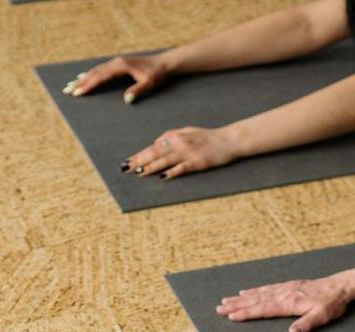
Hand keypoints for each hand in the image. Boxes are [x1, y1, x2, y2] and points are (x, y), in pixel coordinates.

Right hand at [64, 54, 170, 103]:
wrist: (164, 63)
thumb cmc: (158, 74)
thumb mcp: (150, 83)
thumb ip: (138, 90)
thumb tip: (127, 99)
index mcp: (120, 66)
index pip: (100, 77)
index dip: (88, 85)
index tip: (77, 92)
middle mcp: (115, 62)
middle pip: (94, 73)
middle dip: (80, 83)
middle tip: (67, 91)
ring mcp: (116, 62)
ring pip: (95, 70)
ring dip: (82, 78)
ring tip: (70, 85)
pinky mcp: (118, 64)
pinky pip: (100, 69)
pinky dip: (90, 74)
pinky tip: (83, 76)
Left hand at [122, 126, 239, 178]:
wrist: (228, 140)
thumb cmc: (208, 136)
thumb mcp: (187, 131)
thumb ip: (171, 136)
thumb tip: (155, 142)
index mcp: (175, 136)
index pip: (153, 146)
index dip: (139, 154)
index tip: (128, 161)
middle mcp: (179, 144)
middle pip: (155, 153)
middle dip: (139, 161)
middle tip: (126, 168)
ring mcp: (188, 153)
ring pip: (165, 161)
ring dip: (151, 167)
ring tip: (139, 173)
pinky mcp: (197, 162)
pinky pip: (182, 168)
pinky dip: (171, 173)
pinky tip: (162, 178)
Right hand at [216, 275, 352, 331]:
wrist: (340, 286)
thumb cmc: (332, 303)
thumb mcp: (321, 316)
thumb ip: (306, 324)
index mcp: (288, 303)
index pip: (262, 309)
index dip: (246, 313)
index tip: (230, 316)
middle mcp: (283, 294)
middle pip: (255, 300)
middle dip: (236, 305)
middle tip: (219, 308)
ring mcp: (285, 288)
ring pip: (258, 293)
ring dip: (242, 298)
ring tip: (227, 300)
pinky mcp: (289, 286)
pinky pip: (267, 288)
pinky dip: (254, 290)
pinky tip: (247, 291)